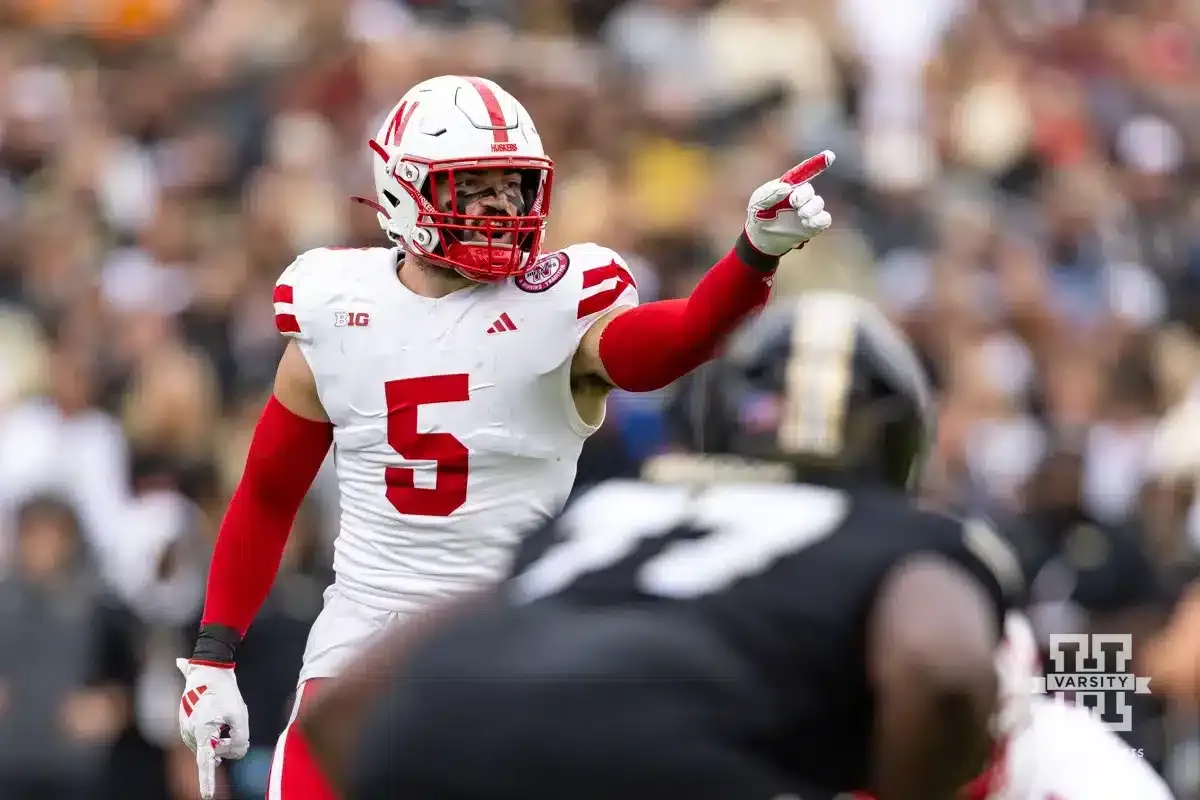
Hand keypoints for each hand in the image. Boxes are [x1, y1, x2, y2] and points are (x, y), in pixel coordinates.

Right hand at [177, 658, 249, 799]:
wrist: (208, 671)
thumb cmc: (226, 692)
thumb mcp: (240, 716)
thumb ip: (240, 740)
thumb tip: (231, 754)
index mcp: (202, 731)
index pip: (206, 762)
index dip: (207, 781)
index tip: (207, 797)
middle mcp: (189, 734)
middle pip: (214, 753)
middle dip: (226, 743)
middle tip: (230, 723)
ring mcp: (185, 729)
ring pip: (209, 745)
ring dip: (219, 736)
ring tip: (221, 715)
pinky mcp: (185, 725)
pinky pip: (203, 737)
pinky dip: (213, 731)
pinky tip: (215, 716)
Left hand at [743, 151, 834, 256]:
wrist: (760, 239)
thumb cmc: (758, 216)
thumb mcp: (757, 203)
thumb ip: (770, 193)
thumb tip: (787, 187)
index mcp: (788, 186)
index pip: (804, 172)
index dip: (817, 163)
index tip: (829, 156)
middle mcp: (800, 196)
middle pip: (809, 190)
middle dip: (804, 195)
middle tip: (794, 202)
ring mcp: (807, 211)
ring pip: (819, 203)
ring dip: (811, 208)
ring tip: (801, 215)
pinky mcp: (812, 226)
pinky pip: (824, 219)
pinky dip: (819, 220)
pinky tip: (807, 223)